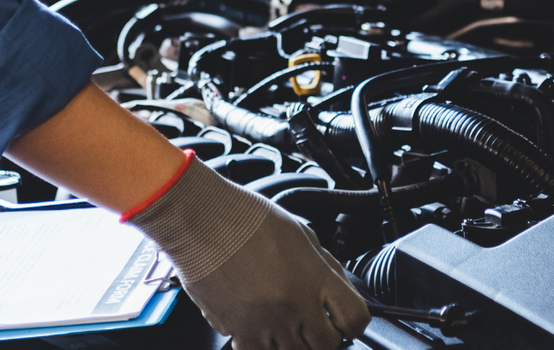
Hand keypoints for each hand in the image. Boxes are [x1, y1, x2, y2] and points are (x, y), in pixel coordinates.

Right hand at [127, 158, 369, 349]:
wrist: (198, 219)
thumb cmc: (243, 216)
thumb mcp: (298, 231)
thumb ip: (322, 264)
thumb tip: (337, 286)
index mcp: (313, 277)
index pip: (355, 319)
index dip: (352, 321)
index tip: (342, 317)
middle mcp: (292, 305)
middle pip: (327, 345)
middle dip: (324, 334)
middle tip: (312, 319)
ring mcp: (264, 322)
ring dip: (292, 340)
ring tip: (282, 318)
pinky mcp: (237, 330)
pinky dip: (261, 344)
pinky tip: (258, 324)